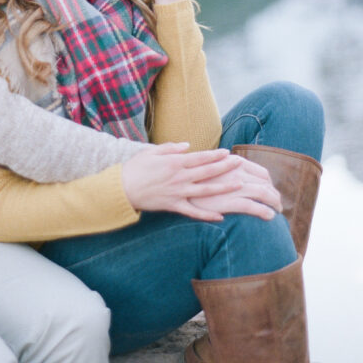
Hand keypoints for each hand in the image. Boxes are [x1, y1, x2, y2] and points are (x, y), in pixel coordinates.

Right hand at [121, 145, 281, 221]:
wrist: (123, 188)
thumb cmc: (136, 167)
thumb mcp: (152, 151)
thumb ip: (171, 148)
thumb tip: (188, 146)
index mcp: (175, 162)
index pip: (200, 157)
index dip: (216, 155)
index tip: (228, 152)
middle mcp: (180, 177)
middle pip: (207, 171)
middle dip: (225, 167)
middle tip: (240, 163)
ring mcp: (178, 192)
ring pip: (205, 190)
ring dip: (223, 187)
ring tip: (238, 184)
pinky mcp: (174, 205)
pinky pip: (193, 212)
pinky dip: (207, 215)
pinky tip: (220, 217)